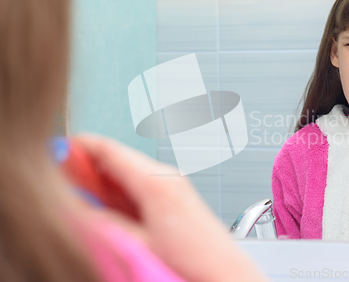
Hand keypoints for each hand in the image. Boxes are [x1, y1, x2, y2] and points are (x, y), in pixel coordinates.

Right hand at [73, 133, 268, 281]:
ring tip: (84, 203)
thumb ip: (103, 224)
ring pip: (127, 173)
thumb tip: (77, 208)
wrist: (225, 274)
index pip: (108, 149)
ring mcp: (173, 183)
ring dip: (103, 184)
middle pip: (116, 160)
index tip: (55, 153)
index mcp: (155, 181)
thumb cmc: (193, 260)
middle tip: (63, 184)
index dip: (78, 147)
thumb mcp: (136, 244)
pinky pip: (140, 185)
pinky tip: (112, 211)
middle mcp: (165, 175)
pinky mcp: (176, 195)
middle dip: (87, 170)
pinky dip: (120, 193)